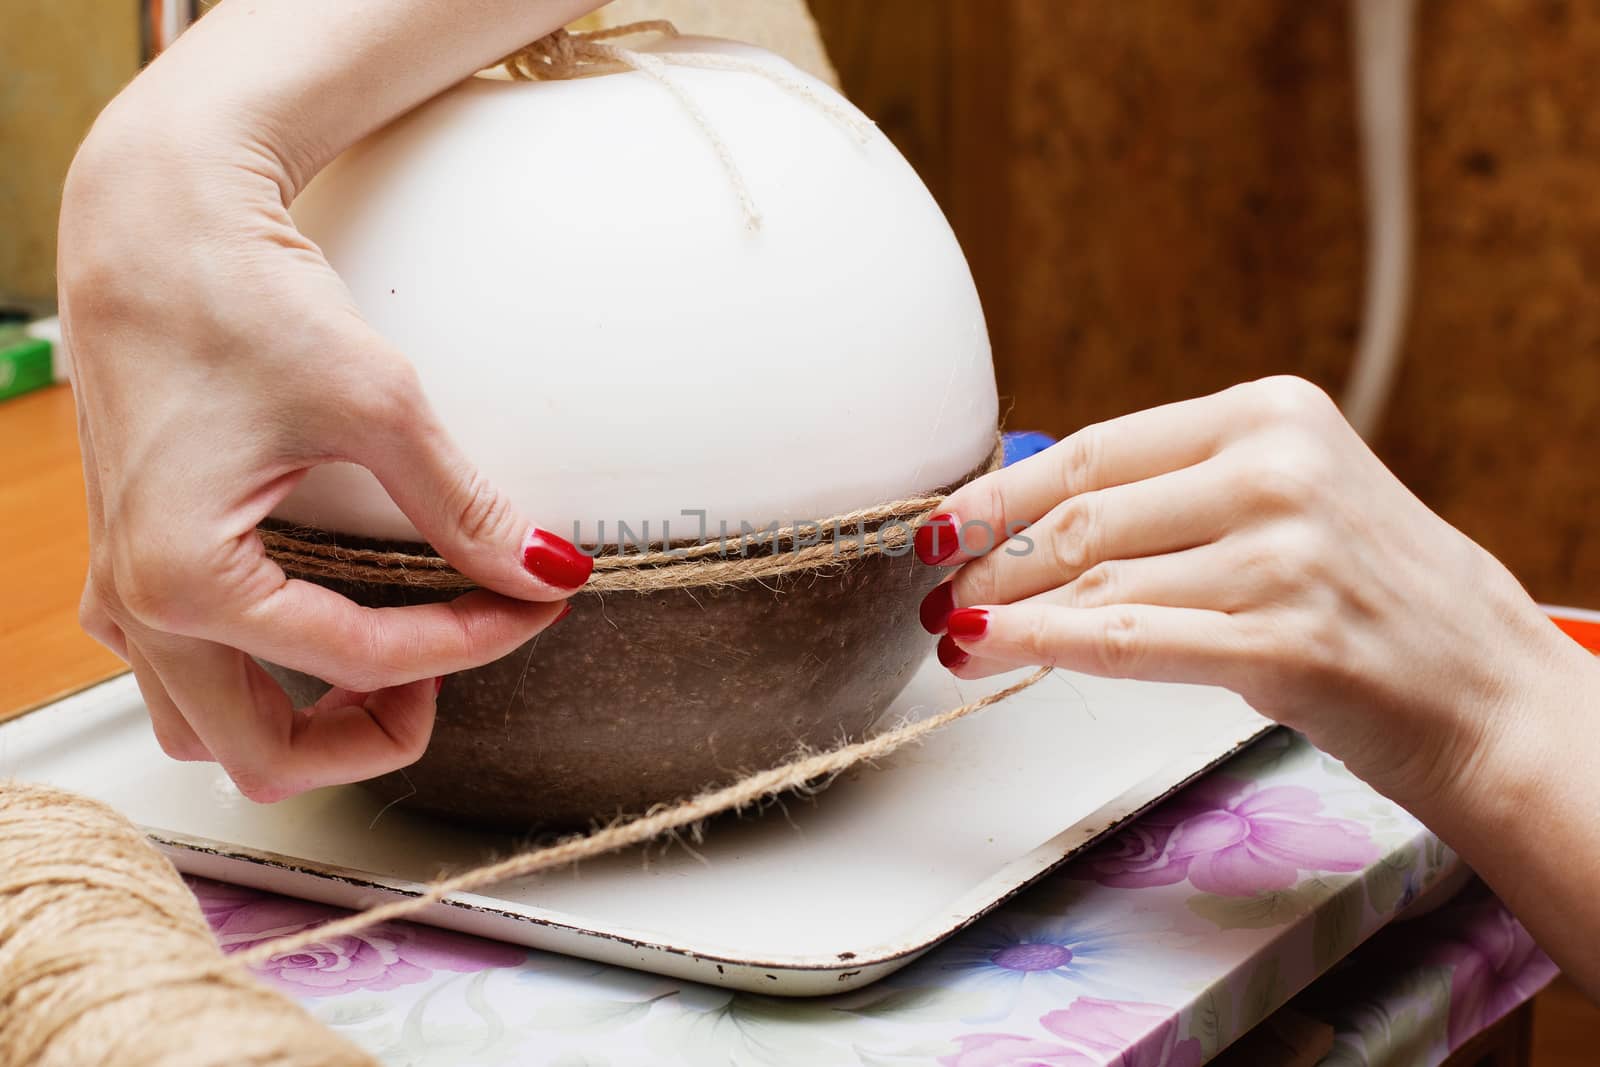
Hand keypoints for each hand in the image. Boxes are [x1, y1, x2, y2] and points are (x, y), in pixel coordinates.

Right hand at [59, 91, 587, 801]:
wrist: (155, 225)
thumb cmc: (243, 298)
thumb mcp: (377, 404)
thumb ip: (463, 506)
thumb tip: (549, 569)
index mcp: (185, 580)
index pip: (360, 663)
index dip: (471, 643)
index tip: (537, 602)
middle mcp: (137, 607)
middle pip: (265, 757)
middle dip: (376, 734)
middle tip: (460, 656)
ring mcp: (122, 592)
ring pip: (213, 733)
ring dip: (310, 726)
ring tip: (402, 662)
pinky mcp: (130, 566)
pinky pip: (188, 676)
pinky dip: (268, 681)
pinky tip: (335, 624)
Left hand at [916, 376, 1585, 809]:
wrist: (1490, 686)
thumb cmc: (1374, 595)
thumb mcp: (1288, 500)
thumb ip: (1175, 495)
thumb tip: (1031, 516)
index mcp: (1271, 413)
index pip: (1096, 450)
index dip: (1002, 491)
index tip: (943, 520)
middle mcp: (1277, 470)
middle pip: (1084, 516)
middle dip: (991, 557)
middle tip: (940, 587)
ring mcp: (1285, 555)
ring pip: (1096, 580)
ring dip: (1004, 608)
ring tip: (955, 630)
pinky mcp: (1287, 641)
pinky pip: (1128, 640)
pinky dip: (1042, 644)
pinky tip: (988, 646)